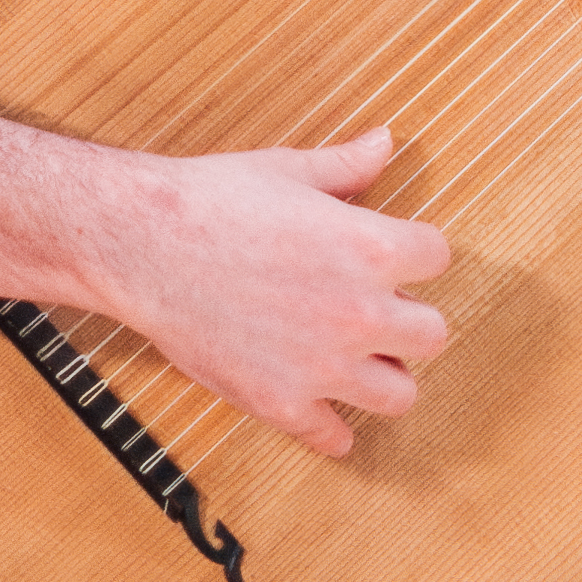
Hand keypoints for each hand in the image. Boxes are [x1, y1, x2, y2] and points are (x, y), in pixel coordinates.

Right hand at [91, 126, 456, 455]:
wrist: (142, 243)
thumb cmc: (211, 201)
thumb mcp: (290, 169)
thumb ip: (348, 166)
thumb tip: (384, 143)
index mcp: (371, 246)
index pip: (439, 259)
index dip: (416, 254)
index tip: (396, 257)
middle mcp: (358, 311)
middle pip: (433, 334)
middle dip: (410, 319)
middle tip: (380, 310)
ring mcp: (322, 365)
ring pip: (400, 395)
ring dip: (385, 376)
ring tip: (361, 360)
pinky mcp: (281, 402)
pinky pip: (333, 438)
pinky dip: (332, 430)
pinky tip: (323, 408)